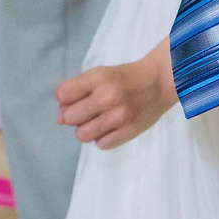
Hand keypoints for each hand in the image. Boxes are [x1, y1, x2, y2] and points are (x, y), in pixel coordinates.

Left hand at [56, 43, 175, 148]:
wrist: (159, 82)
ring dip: (86, 130)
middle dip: (73, 117)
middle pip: (70, 117)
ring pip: (82, 135)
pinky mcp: (128, 131)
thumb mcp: (101, 74)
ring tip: (97, 121)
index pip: (63, 94)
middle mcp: (107, 97)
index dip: (64, 99)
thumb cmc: (125, 78)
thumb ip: (78, 90)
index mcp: (99, 78)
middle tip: (87, 111)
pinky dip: (102, 138)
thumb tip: (59, 118)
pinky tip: (110, 128)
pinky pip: (101, 144)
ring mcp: (118, 116)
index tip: (73, 99)